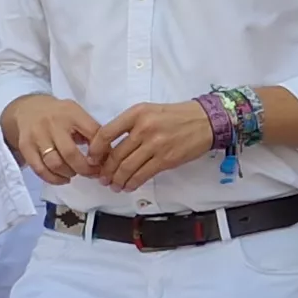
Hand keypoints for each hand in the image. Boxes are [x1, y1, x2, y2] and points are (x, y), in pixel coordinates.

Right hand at [0, 95, 101, 183]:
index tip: (102, 162)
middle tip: (91, 174)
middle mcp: (53, 123)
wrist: (28, 109)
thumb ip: (91, 132)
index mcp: (71, 113)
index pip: (92, 133)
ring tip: (74, 173)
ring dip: (68, 173)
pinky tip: (62, 178)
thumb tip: (107, 157)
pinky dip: (53, 179)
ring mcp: (37, 135)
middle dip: (84, 169)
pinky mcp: (26, 146)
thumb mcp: (77, 115)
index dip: (100, 152)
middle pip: (70, 153)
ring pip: (54, 163)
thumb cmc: (59, 115)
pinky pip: (39, 169)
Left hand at [95, 100, 226, 191]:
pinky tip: (128, 187)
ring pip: (127, 167)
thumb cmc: (176, 116)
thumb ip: (130, 125)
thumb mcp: (149, 111)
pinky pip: (142, 175)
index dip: (95, 149)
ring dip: (117, 180)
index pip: (106, 132)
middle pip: (115, 154)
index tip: (92, 159)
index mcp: (136, 113)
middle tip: (102, 178)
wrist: (205, 121)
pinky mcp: (165, 159)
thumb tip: (110, 146)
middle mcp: (143, 128)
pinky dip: (132, 183)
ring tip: (113, 185)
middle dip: (105, 170)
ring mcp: (155, 144)